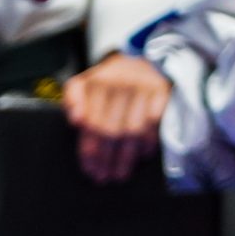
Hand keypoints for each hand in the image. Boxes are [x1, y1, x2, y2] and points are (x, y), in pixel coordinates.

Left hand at [62, 52, 171, 183]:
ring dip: (127, 156)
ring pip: (133, 131)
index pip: (92, 124)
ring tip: (121, 173)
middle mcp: (120, 84)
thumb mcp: (83, 83)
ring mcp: (143, 87)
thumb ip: (72, 99)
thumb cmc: (109, 79)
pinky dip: (149, 141)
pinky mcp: (162, 90)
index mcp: (97, 84)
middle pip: (112, 131)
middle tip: (105, 177)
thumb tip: (75, 121)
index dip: (90, 151)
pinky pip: (155, 122)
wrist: (142, 58)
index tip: (91, 170)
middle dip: (107, 159)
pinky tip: (142, 154)